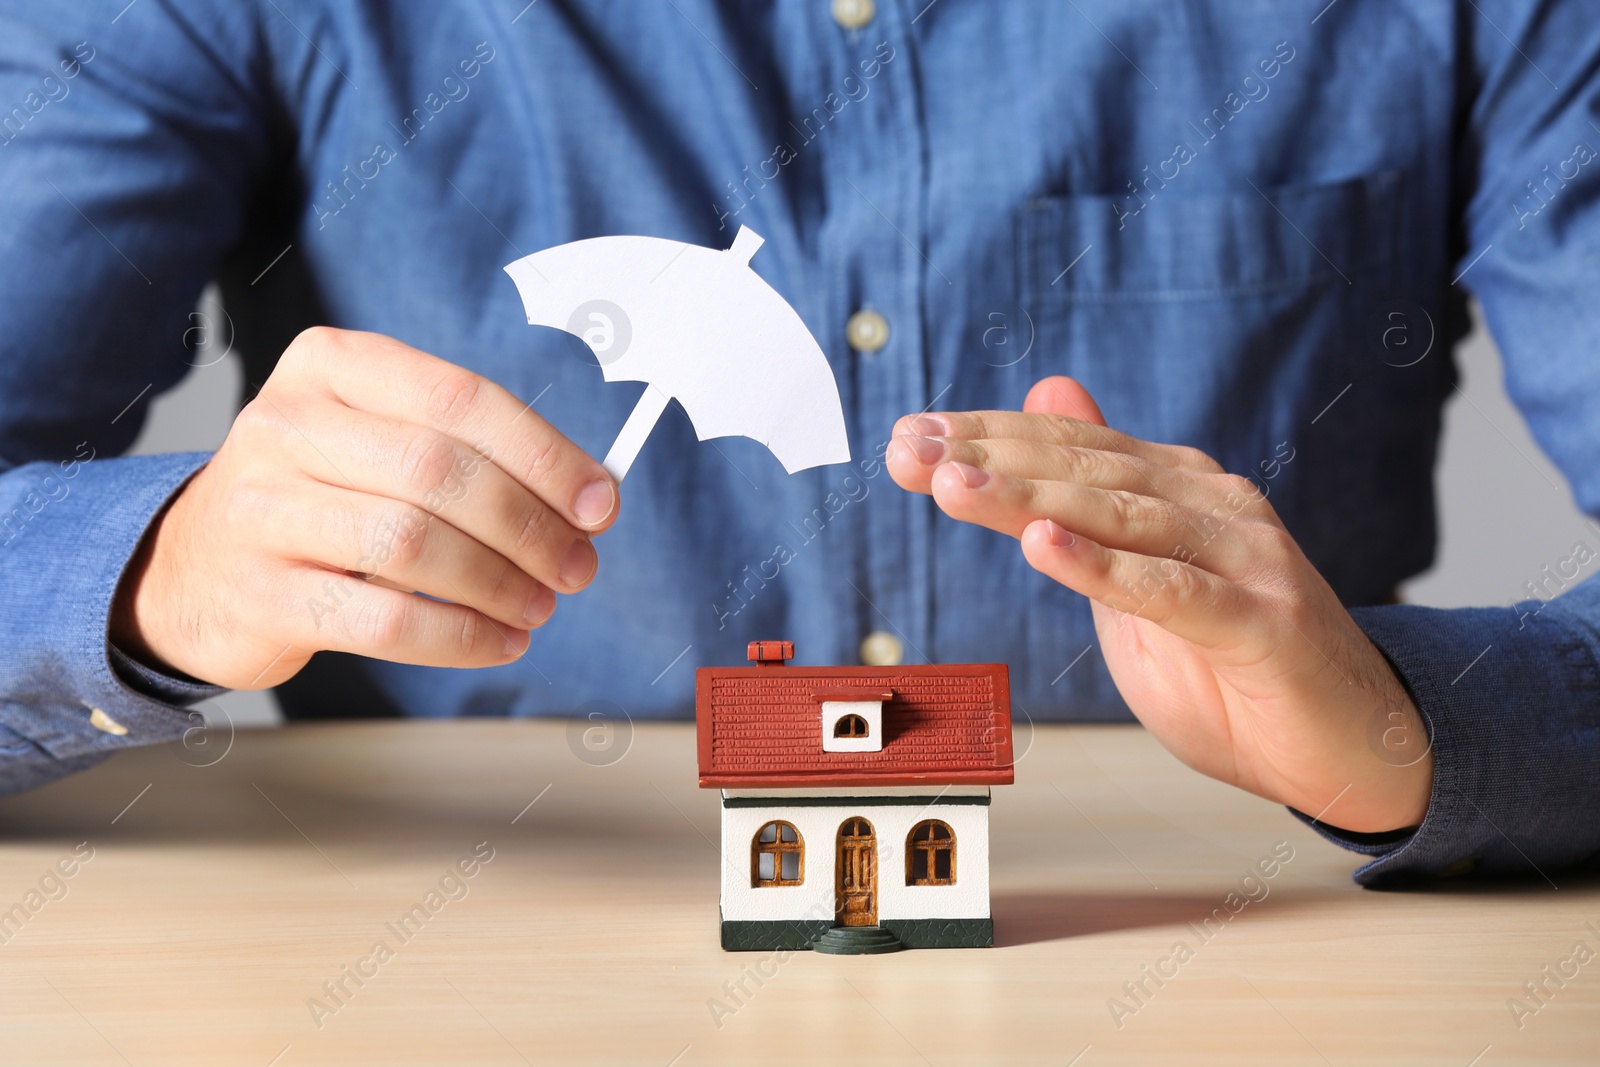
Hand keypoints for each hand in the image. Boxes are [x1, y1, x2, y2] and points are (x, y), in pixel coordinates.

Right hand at [111, 328, 617, 689]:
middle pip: (441, 472)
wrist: (194, 568)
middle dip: (530, 527)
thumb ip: (475, 454)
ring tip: (539, 606)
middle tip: (577, 566)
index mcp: (330, 365)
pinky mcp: (260, 594)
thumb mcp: (381, 444)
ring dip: (499, 584)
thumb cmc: (319, 497)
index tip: (600, 502)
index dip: (544, 454)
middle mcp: (286, 424)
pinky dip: (460, 637)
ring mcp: (261, 509)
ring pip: (414, 545)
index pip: (459, 397)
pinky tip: (498, 639)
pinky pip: (385, 621)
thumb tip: (591, 497)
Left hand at [887, 376, 1432, 833]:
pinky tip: (1043, 546)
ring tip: (953, 484)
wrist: (1357, 747)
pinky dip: (1104, 568)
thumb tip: (1046, 397)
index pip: (1070, 447)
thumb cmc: (1237, 673)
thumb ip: (1092, 503)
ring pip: (1120, 516)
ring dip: (1028, 499)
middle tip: (910, 448)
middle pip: (1084, 469)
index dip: (988, 437)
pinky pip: (1172, 591)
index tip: (909, 437)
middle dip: (987, 457)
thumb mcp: (1141, 586)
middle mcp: (1210, 506)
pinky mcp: (1262, 620)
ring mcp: (1243, 557)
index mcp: (1177, 492)